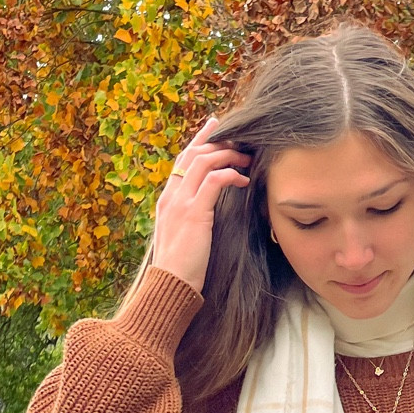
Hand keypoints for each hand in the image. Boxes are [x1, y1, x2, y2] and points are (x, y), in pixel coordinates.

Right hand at [149, 117, 251, 292]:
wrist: (169, 285)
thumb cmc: (180, 267)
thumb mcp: (182, 235)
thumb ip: (191, 217)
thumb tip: (207, 209)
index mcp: (167, 200)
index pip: (182, 160)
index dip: (199, 141)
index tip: (215, 128)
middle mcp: (171, 196)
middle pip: (193, 154)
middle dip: (218, 142)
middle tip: (240, 139)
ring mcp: (181, 203)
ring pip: (204, 162)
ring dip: (228, 156)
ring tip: (247, 159)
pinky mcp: (194, 213)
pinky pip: (214, 181)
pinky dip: (231, 175)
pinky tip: (243, 180)